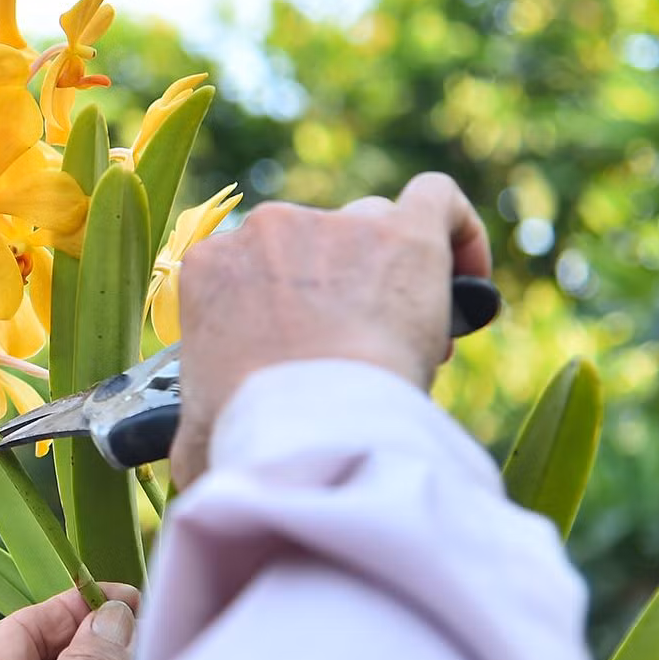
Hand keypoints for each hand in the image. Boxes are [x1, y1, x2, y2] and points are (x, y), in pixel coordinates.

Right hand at [168, 171, 492, 488]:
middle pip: (314, 247)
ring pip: (373, 231)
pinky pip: (438, 200)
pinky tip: (468, 282)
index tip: (310, 361)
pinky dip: (457, 234)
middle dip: (340, 295)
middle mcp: (265, 230)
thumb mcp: (196, 435)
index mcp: (209, 267)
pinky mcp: (403, 230)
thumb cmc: (247, 438)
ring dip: (388, 274)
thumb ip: (194, 427)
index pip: (250, 272)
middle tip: (360, 358)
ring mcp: (335, 224)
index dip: (287, 314)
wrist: (309, 430)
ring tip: (408, 339)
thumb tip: (190, 459)